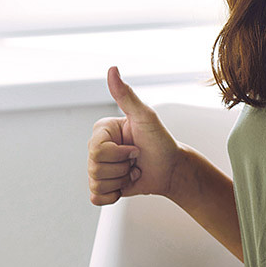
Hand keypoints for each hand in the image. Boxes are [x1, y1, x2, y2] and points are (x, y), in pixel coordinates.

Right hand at [87, 67, 181, 204]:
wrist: (171, 168)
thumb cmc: (160, 140)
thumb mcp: (145, 116)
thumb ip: (126, 95)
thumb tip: (112, 69)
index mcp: (101, 130)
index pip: (97, 150)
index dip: (120, 153)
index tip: (135, 145)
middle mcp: (96, 147)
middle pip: (95, 167)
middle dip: (122, 167)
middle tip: (135, 158)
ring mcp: (98, 167)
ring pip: (96, 183)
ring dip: (122, 180)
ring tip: (133, 169)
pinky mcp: (102, 186)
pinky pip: (96, 197)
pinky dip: (114, 195)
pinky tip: (126, 183)